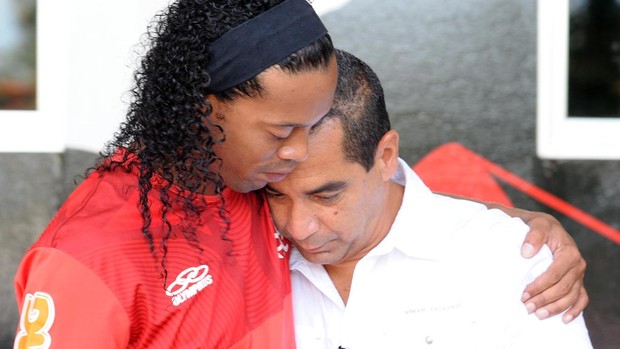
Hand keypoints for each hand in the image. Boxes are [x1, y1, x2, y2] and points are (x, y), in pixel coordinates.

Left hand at [490, 204, 587, 322]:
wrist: (546, 227)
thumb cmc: (539, 226)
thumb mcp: (536, 224)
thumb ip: (533, 236)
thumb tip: (526, 253)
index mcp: (569, 252)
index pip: (554, 274)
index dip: (539, 286)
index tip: (524, 294)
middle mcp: (578, 265)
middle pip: (562, 288)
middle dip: (544, 299)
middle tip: (527, 308)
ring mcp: (579, 274)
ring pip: (571, 296)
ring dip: (556, 308)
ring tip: (539, 315)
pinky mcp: (577, 281)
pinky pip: (581, 298)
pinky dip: (575, 310)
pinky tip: (564, 319)